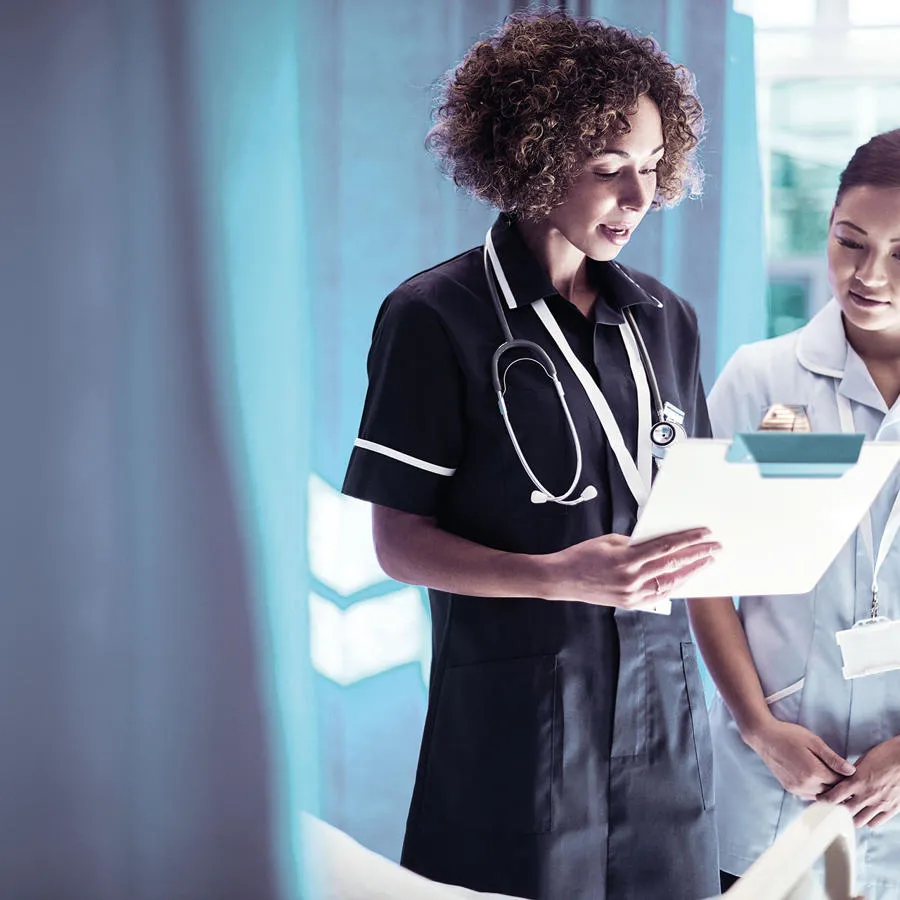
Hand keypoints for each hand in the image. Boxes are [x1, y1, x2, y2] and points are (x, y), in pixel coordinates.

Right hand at [546, 527, 719, 609]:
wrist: (562, 579)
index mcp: (626, 559)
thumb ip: (636, 542)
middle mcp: (632, 579)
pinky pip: (660, 595)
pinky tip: (686, 579)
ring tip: (707, 563)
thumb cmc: (581, 557)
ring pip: (671, 582)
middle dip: (697, 555)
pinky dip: (675, 585)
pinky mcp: (631, 604)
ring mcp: (632, 595)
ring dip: (691, 572)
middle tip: (715, 548)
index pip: (666, 547)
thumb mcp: (610, 540)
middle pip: (673, 565)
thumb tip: (658, 541)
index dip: (688, 540)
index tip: (704, 534)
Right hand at [745, 718, 855, 799]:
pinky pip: (810, 795)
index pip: (840, 783)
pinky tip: (817, 780)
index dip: (847, 778)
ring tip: (831, 777)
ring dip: (828, 790)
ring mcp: (797, 788)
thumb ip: (833, 758)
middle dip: (840, 786)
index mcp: (814, 772)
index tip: (852, 772)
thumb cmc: (789, 734)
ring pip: (821, 796)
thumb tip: (852, 771)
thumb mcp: (814, 741)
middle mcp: (806, 785)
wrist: (763, 736)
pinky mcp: (790, 788)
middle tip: (843, 775)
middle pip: (832, 792)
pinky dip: (817, 791)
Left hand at [818, 736, 899, 827]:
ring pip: (860, 821)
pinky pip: (876, 823)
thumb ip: (852, 772)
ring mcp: (880, 804)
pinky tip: (865, 815)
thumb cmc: (886, 754)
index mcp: (857, 781)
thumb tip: (842, 778)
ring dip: (852, 817)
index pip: (834, 796)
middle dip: (836, 810)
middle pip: (845, 812)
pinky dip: (868, 821)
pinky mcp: (892, 809)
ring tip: (848, 812)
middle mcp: (867, 795)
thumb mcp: (863, 759)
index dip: (824, 800)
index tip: (820, 799)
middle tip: (832, 807)